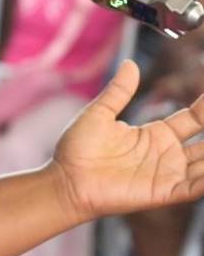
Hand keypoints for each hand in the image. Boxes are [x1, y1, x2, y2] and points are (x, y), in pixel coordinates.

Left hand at [51, 61, 203, 221]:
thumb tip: (131, 64)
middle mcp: (168, 154)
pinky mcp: (164, 191)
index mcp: (156, 134)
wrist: (66, 179)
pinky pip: (196, 187)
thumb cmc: (77, 149)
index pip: (194, 118)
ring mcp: (169, 174)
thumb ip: (119, 91)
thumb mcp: (100, 113)